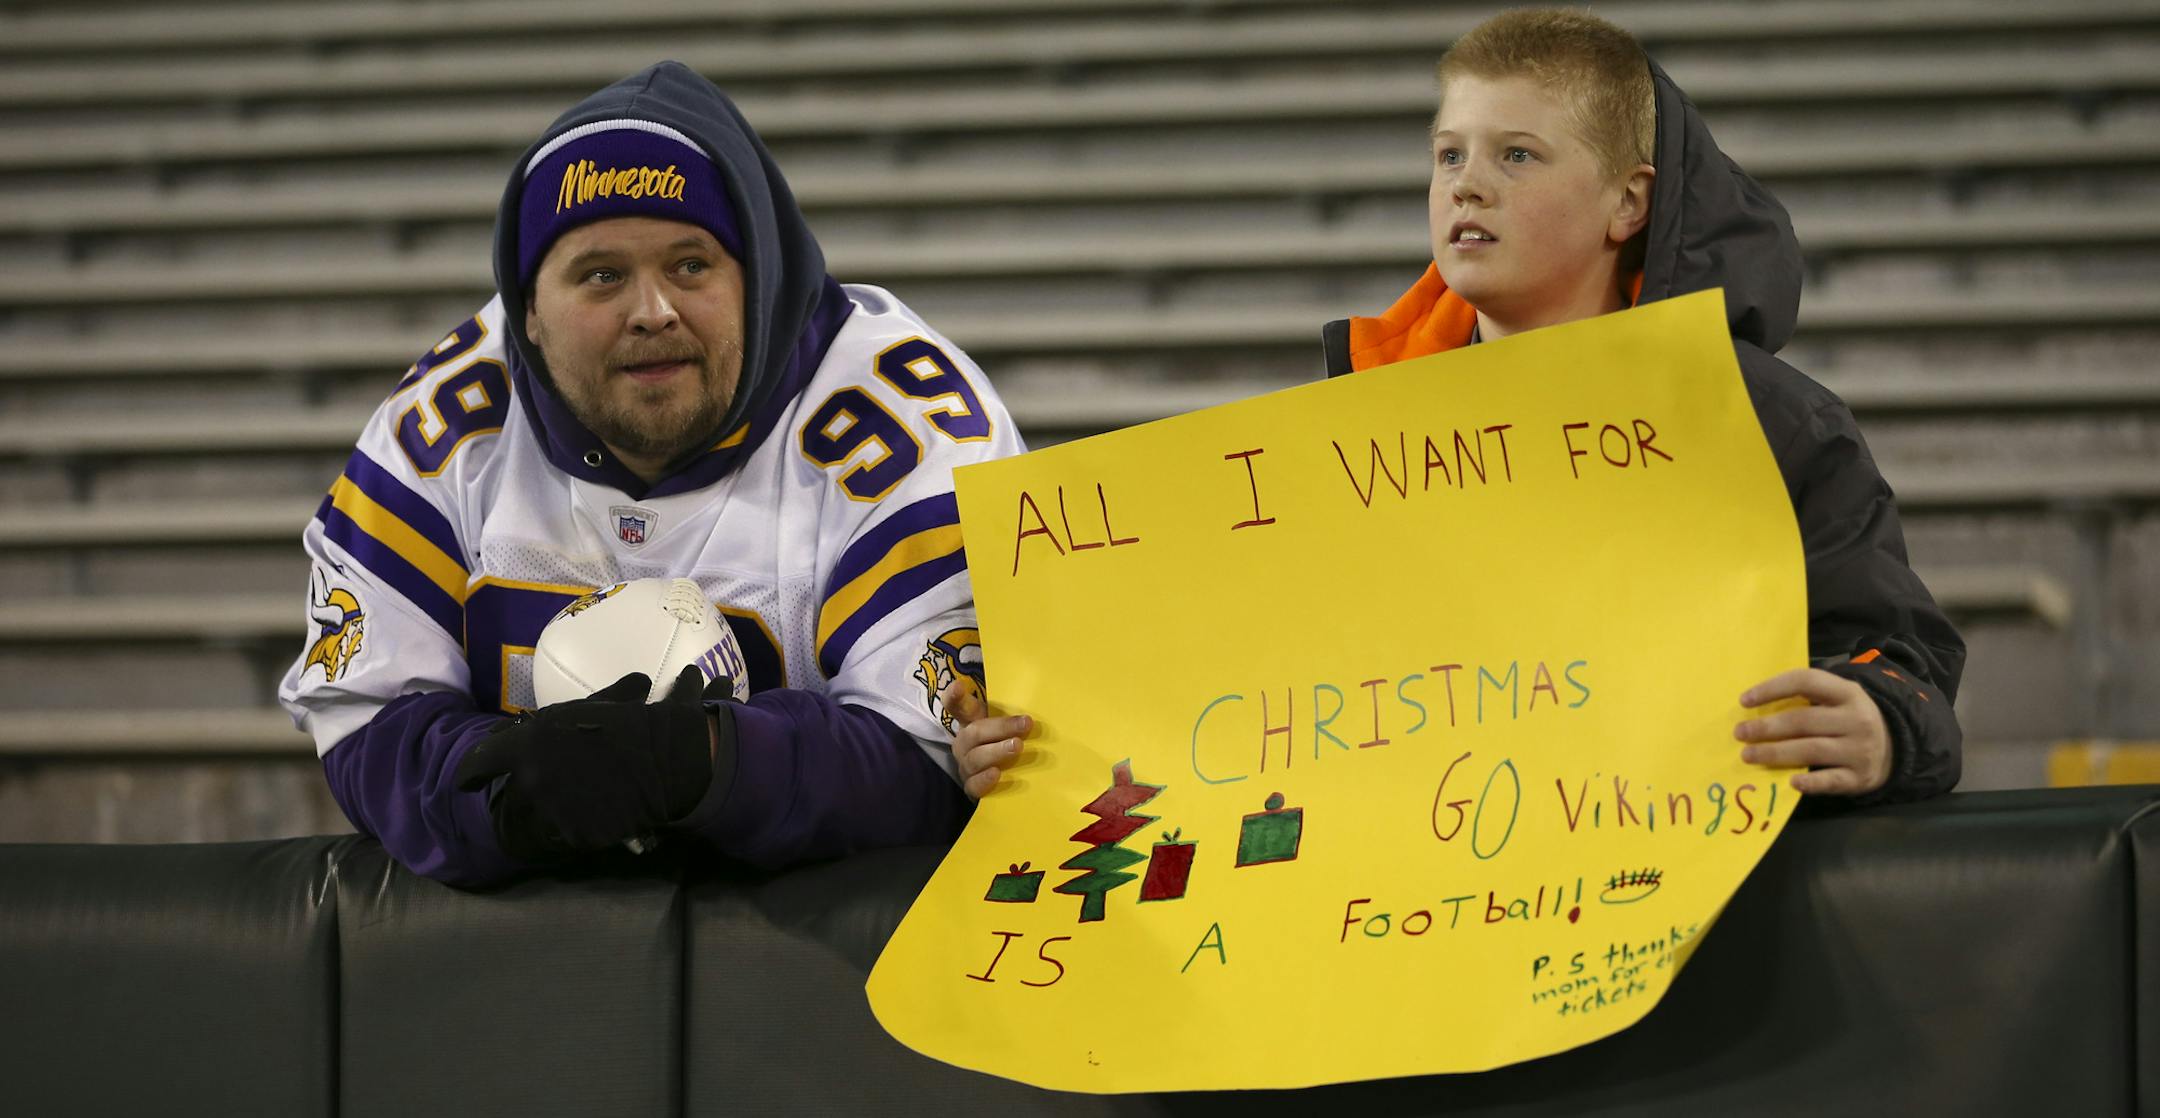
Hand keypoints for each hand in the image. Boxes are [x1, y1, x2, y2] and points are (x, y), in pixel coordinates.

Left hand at [453, 665, 713, 859]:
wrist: (667, 761)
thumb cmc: (628, 725)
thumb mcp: (582, 711)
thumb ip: (546, 724)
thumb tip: (514, 731)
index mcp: (527, 744)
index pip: (479, 763)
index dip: (470, 774)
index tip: (468, 783)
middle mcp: (531, 780)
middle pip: (511, 797)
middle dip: (524, 795)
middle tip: (547, 791)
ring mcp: (552, 811)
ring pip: (535, 820)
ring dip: (547, 815)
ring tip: (571, 806)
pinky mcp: (574, 836)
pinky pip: (564, 836)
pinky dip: (574, 828)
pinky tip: (593, 816)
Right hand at [941, 678, 1031, 799]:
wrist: (1000, 781)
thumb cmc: (1005, 744)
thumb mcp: (1006, 726)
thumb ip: (1012, 714)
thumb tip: (1037, 702)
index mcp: (969, 723)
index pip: (956, 706)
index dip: (955, 696)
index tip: (958, 684)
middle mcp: (963, 743)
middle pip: (974, 732)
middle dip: (1001, 727)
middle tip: (1025, 723)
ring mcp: (965, 766)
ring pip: (974, 758)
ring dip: (996, 751)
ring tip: (1017, 746)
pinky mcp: (971, 787)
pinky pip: (973, 785)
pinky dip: (984, 780)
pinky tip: (997, 774)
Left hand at [1735, 668, 1890, 795]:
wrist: (1894, 747)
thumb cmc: (1848, 720)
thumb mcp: (1838, 700)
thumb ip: (1806, 698)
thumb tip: (1754, 705)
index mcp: (1848, 692)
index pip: (1806, 681)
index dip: (1773, 688)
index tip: (1744, 700)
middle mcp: (1857, 719)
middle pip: (1803, 720)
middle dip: (1766, 727)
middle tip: (1740, 733)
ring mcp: (1860, 749)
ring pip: (1811, 750)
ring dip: (1775, 753)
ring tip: (1748, 755)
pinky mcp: (1860, 777)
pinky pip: (1830, 780)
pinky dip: (1810, 782)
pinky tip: (1790, 782)